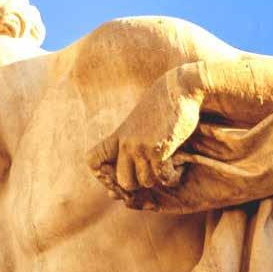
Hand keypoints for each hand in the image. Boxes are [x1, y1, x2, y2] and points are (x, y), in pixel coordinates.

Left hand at [87, 71, 200, 208]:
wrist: (180, 89)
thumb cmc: (162, 108)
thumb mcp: (139, 124)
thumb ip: (129, 144)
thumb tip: (122, 175)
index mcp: (118, 136)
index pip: (93, 161)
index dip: (103, 174)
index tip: (120, 173)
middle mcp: (125, 143)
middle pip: (124, 182)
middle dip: (139, 183)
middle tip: (152, 173)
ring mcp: (140, 147)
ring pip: (145, 182)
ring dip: (159, 178)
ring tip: (167, 166)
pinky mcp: (158, 149)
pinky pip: (162, 178)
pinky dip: (172, 176)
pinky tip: (178, 167)